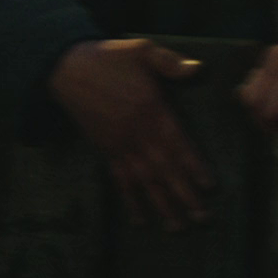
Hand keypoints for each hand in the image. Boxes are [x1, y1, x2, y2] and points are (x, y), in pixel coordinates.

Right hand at [50, 38, 210, 229]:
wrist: (68, 69)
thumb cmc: (110, 58)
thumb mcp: (142, 50)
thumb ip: (170, 63)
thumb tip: (199, 69)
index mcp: (150, 110)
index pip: (177, 143)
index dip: (194, 166)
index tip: (210, 186)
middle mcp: (136, 133)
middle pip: (164, 169)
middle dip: (184, 195)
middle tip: (203, 218)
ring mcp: (119, 145)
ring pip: (144, 181)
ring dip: (162, 205)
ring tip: (178, 227)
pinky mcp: (105, 151)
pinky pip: (120, 181)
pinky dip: (131, 201)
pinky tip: (141, 219)